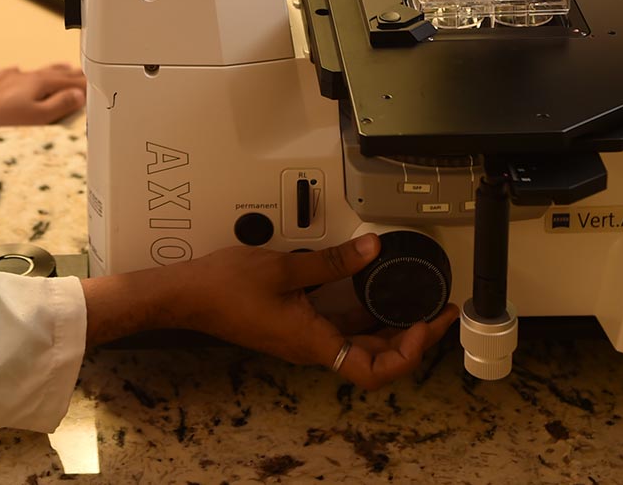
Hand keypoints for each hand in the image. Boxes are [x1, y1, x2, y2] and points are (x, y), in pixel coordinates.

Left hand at [0, 63, 85, 155]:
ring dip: (51, 71)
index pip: (67, 81)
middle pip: (52, 73)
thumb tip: (78, 94)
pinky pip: (12, 75)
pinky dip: (23, 75)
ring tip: (63, 69)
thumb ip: (59, 105)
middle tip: (84, 73)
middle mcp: (22, 77)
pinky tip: (18, 73)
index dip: (83, 82)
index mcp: (37, 83)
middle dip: (70, 74)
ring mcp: (5, 79)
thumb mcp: (36, 119)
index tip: (95, 82)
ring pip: (34, 72)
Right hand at [82, 233, 458, 390]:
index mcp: (313, 342)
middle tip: (436, 313)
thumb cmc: (225, 287)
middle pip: (374, 361)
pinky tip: (369, 292)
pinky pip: (338, 331)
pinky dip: (362, 318)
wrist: (185, 295)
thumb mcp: (285, 267)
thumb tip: (373, 250)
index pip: (373, 372)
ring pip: (358, 347)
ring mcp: (301, 339)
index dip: (408, 354)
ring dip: (389, 330)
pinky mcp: (292, 327)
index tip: (426, 325)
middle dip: (411, 340)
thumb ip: (333, 261)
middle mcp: (311, 348)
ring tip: (412, 303)